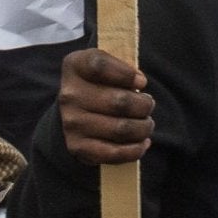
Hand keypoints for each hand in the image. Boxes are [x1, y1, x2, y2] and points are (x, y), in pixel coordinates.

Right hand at [59, 48, 152, 165]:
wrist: (74, 113)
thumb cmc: (100, 84)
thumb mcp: (106, 65)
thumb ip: (122, 67)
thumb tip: (139, 83)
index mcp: (75, 66)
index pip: (100, 66)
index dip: (126, 74)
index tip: (141, 81)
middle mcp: (69, 95)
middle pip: (120, 102)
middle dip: (144, 105)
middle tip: (148, 105)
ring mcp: (72, 123)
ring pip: (122, 129)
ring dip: (144, 128)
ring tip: (146, 124)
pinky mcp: (78, 147)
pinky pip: (116, 153)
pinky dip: (136, 149)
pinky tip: (142, 142)